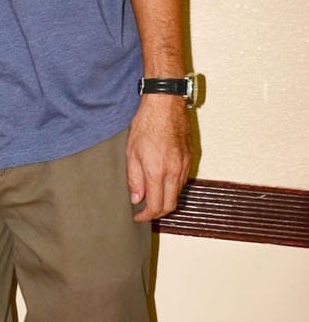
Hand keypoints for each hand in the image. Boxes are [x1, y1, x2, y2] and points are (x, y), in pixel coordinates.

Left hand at [125, 96, 191, 220]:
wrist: (165, 105)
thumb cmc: (145, 125)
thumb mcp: (131, 153)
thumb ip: (134, 179)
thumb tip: (136, 199)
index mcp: (158, 172)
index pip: (156, 206)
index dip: (146, 216)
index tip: (138, 216)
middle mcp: (175, 172)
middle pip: (171, 204)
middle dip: (158, 212)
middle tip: (144, 211)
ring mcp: (185, 165)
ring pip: (177, 193)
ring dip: (165, 199)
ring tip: (151, 195)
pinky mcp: (190, 158)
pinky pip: (182, 180)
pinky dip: (172, 187)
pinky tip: (161, 181)